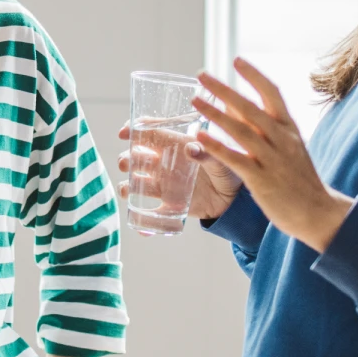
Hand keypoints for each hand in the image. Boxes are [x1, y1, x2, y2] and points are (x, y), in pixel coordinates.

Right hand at [117, 119, 241, 219]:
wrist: (235, 199)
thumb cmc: (228, 170)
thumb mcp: (220, 159)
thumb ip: (207, 153)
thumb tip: (190, 149)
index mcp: (174, 146)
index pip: (149, 133)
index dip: (133, 130)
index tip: (122, 133)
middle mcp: (164, 164)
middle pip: (135, 158)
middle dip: (125, 159)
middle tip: (125, 163)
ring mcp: (164, 185)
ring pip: (136, 183)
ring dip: (126, 186)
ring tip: (127, 190)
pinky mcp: (169, 205)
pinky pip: (151, 214)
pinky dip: (143, 220)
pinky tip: (140, 226)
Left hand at [192, 61, 353, 252]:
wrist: (319, 213)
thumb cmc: (299, 179)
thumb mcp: (287, 146)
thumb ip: (262, 127)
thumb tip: (233, 105)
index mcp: (289, 128)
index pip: (272, 93)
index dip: (254, 75)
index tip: (236, 60)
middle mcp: (281, 139)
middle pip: (250, 107)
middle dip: (224, 89)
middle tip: (201, 74)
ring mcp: (272, 159)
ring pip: (240, 130)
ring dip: (214, 113)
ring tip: (194, 101)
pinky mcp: (261, 180)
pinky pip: (235, 159)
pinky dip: (217, 147)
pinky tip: (199, 137)